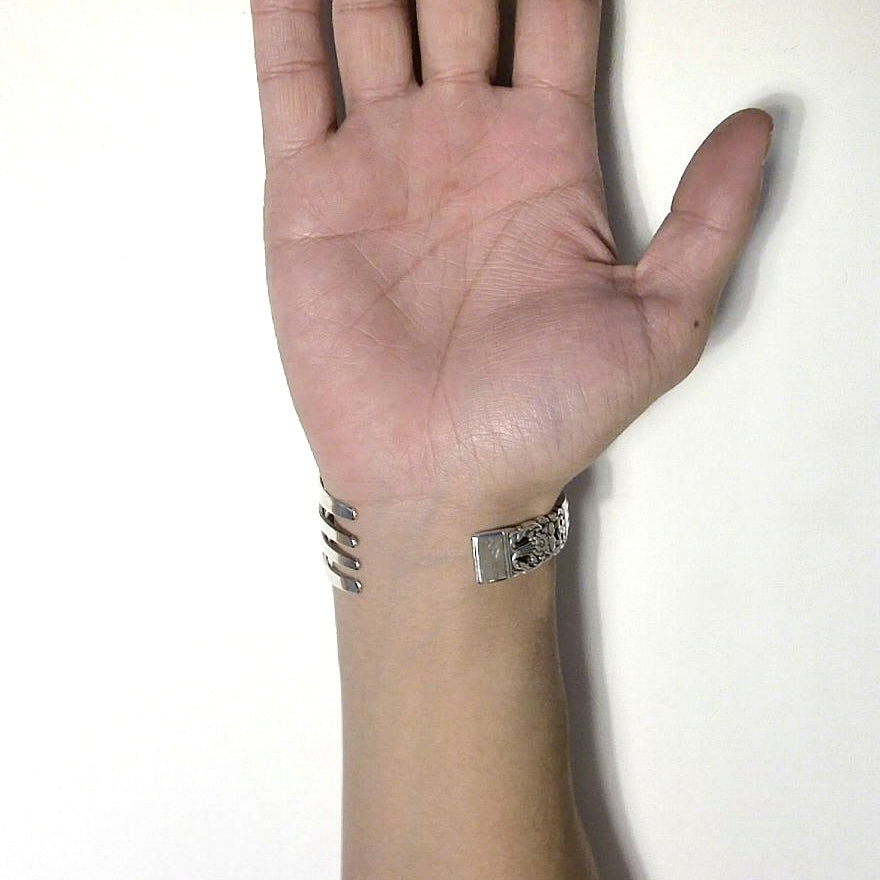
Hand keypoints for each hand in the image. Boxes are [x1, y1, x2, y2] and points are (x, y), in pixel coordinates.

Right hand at [251, 0, 771, 519]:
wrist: (440, 483)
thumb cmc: (541, 419)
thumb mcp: (657, 326)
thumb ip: (709, 222)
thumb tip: (759, 126)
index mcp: (544, 155)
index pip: (556, 16)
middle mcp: (461, 142)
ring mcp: (380, 159)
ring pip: (372, 18)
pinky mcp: (307, 193)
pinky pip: (292, 80)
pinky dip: (286, 14)